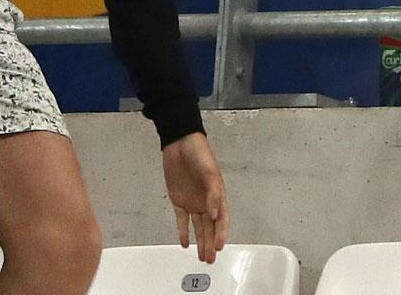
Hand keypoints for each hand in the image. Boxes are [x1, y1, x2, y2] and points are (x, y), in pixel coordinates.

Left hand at [163, 133, 227, 262]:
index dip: (221, 234)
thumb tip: (215, 214)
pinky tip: (184, 242)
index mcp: (217, 194)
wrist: (179, 143)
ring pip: (198, 227)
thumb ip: (213, 194)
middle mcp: (206, 200)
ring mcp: (192, 201)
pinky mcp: (179, 200)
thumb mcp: (209, 172)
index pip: (222, 219)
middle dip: (211, 243)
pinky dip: (183, 231)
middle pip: (210, 227)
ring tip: (202, 256)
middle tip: (210, 258)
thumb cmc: (199, 152)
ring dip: (200, 241)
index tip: (219, 247)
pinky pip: (182, 220)